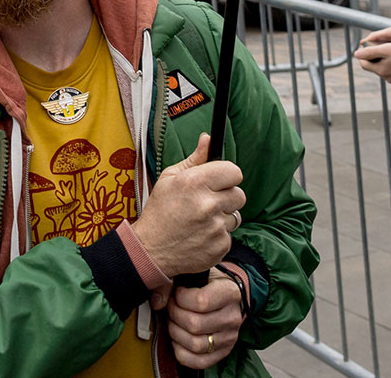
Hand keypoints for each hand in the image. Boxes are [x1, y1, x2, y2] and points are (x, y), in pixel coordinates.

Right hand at [132, 135, 243, 276]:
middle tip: (208, 202)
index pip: (234, 171)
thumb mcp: (170, 179)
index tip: (220, 180)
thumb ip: (194, 159)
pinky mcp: (221, 246)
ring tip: (201, 220)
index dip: (227, 175)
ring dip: (222, 217)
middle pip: (239, 195)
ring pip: (235, 216)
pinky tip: (201, 235)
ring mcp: (216, 227)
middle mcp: (208, 204)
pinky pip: (229, 235)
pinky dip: (218, 235)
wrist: (151, 250)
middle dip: (226, 197)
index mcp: (195, 182)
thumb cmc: (159, 211)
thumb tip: (208, 139)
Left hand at [167, 271, 246, 369]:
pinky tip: (178, 339)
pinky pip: (199, 361)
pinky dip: (182, 352)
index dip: (180, 299)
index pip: (201, 301)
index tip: (177, 294)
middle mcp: (232, 317)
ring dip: (176, 333)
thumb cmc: (207, 283)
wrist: (225, 297)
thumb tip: (157, 303)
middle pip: (195, 324)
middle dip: (174, 315)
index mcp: (229, 292)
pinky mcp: (223, 352)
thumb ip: (172, 282)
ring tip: (174, 322)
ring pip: (195, 344)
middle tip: (172, 307)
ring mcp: (229, 337)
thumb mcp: (194, 273)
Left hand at [354, 26, 390, 84]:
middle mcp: (389, 78)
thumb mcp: (387, 49)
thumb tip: (356, 54)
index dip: (363, 55)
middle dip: (376, 58)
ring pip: (387, 70)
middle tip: (380, 47)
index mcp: (381, 71)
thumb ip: (370, 52)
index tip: (365, 47)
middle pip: (376, 67)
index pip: (365, 64)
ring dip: (387, 61)